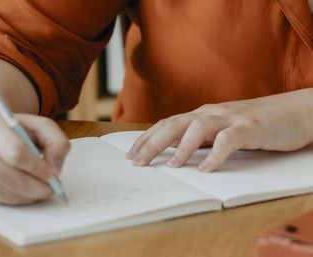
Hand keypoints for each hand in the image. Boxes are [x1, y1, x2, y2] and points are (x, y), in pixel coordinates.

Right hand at [0, 114, 69, 204]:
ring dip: (31, 196)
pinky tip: (27, 189)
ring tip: (42, 186)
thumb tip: (55, 169)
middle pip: (13, 180)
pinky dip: (21, 200)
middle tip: (53, 187)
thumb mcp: (43, 127)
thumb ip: (57, 143)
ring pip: (9, 195)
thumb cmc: (20, 132)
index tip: (52, 175)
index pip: (16, 154)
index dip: (38, 168)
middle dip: (38, 188)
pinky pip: (3, 202)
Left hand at [126, 89, 312, 171]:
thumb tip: (173, 148)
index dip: (147, 138)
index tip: (131, 154)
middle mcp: (212, 113)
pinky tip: (206, 169)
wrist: (294, 111)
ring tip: (170, 166)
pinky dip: (216, 155)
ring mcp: (231, 118)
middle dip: (153, 143)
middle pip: (174, 125)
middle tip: (137, 161)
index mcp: (202, 115)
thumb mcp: (221, 130)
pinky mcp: (251, 127)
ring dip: (182, 148)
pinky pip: (230, 140)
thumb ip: (199, 137)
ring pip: (199, 128)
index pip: (167, 124)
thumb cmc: (255, 123)